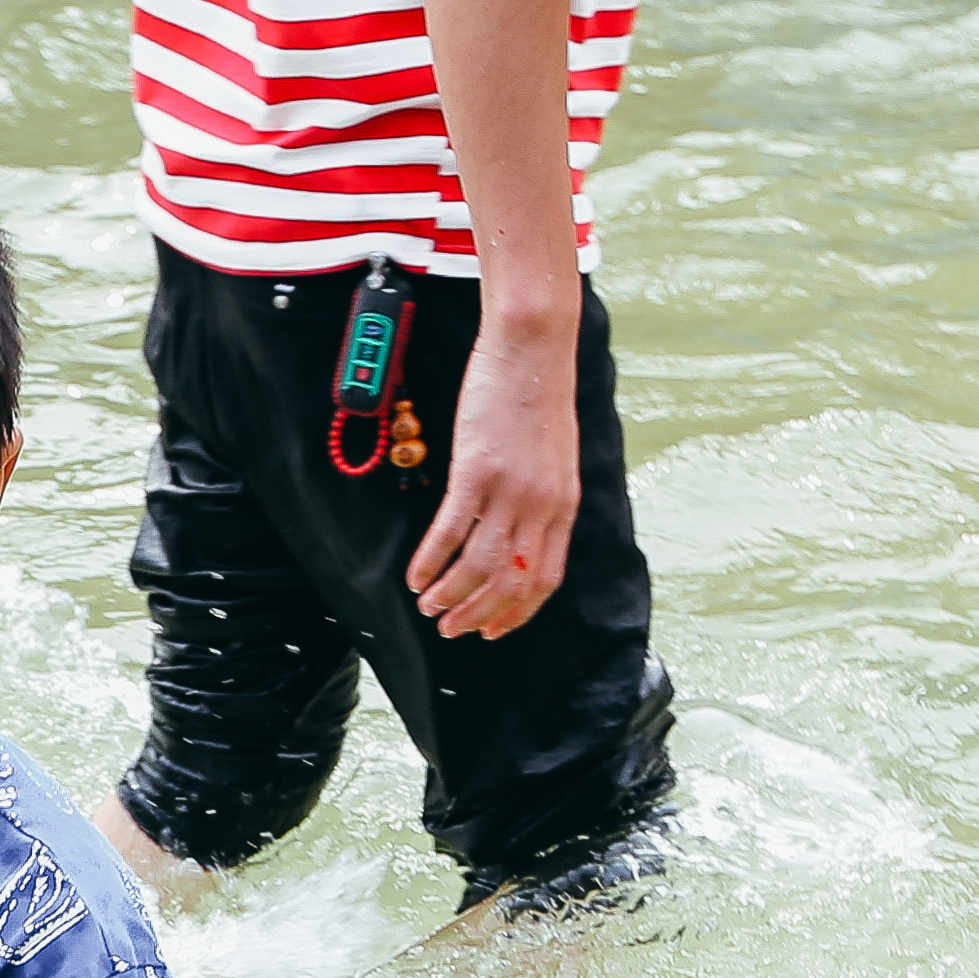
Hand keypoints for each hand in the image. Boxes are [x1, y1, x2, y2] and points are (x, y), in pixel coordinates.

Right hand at [406, 309, 581, 641]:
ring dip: (450, 597)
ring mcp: (510, 491)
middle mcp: (541, 506)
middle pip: (510, 583)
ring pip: (479, 567)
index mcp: (563, 506)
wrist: (534, 346)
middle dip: (477, 616)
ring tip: (428, 607)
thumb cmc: (538, 394)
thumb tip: (521, 529)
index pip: (544, 579)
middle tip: (450, 629)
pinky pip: (450, 533)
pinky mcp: (477, 471)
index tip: (491, 631)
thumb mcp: (552, 456)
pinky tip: (414, 576)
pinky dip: (430, 563)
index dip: (515, 613)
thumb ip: (542, 496)